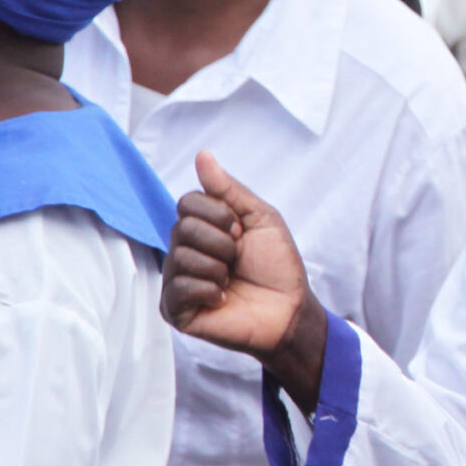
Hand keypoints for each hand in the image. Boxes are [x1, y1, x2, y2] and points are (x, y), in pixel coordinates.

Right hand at [161, 152, 326, 402]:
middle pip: (183, 228)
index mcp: (201, 228)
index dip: (220, 215)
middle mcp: (184, 251)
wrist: (290, 310)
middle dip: (222, 243)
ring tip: (232, 281)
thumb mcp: (260, 218)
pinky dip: (209, 290)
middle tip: (238, 260)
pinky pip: (179, 288)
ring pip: (182, 257)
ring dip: (218, 269)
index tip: (242, 232)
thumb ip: (228, 189)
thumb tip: (203, 155)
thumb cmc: (277, 267)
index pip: (187, 202)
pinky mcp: (176, 310)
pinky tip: (223, 299)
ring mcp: (177, 281)